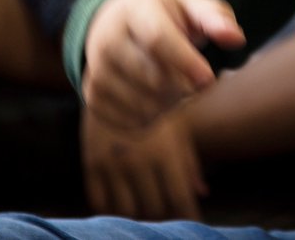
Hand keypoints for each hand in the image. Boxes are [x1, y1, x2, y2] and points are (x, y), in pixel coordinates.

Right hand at [81, 0, 245, 131]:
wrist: (114, 21)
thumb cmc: (165, 15)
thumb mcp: (191, 6)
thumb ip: (216, 18)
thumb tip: (236, 38)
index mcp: (135, 11)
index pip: (158, 39)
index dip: (185, 62)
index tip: (209, 80)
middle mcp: (108, 40)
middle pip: (154, 79)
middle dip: (185, 87)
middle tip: (196, 81)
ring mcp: (96, 70)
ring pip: (143, 105)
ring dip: (171, 106)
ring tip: (177, 88)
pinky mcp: (92, 95)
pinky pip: (129, 122)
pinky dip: (152, 119)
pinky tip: (158, 101)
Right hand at [82, 103, 207, 219]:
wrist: (117, 70)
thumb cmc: (159, 98)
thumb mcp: (180, 122)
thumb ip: (190, 159)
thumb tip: (203, 193)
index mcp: (165, 148)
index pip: (179, 197)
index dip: (188, 215)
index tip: (194, 224)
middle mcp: (137, 157)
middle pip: (154, 209)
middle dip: (166, 219)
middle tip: (172, 218)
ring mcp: (112, 161)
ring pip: (126, 210)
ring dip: (139, 217)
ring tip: (150, 216)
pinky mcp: (91, 160)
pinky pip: (99, 201)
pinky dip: (112, 210)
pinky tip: (124, 207)